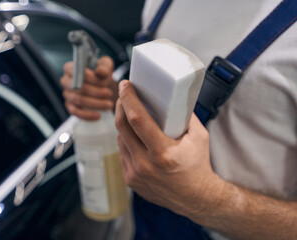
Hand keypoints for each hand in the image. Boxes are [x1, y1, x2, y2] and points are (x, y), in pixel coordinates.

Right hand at [60, 56, 116, 119]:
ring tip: (109, 104)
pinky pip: (75, 112)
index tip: (105, 82)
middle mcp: (65, 81)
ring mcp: (67, 94)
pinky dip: (87, 115)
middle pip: (79, 87)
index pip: (76, 71)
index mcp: (70, 68)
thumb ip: (104, 67)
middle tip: (110, 94)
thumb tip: (100, 73)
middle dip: (96, 92)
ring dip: (96, 103)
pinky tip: (98, 115)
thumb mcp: (106, 65)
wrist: (103, 86)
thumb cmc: (102, 73)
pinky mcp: (70, 106)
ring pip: (79, 100)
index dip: (90, 77)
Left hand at [115, 80, 223, 217]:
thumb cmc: (198, 166)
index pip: (137, 119)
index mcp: (163, 153)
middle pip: (122, 126)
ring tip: (129, 113)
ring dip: (122, 123)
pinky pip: (122, 152)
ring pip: (120, 139)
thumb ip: (186, 115)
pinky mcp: (130, 180)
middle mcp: (145, 165)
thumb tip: (172, 96)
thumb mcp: (200, 137)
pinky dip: (125, 140)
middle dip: (120, 105)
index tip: (125, 85)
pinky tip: (133, 135)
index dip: (128, 98)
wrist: (195, 198)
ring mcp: (135, 174)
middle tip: (124, 94)